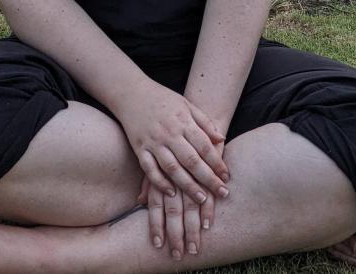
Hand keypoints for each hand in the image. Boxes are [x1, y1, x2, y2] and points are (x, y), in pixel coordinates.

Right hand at [115, 81, 229, 202]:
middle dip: (208, 179)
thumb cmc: (162, 98)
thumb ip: (204, 122)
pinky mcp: (139, 148)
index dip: (217, 163)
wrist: (130, 92)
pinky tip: (171, 193)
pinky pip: (149, 169)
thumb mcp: (186, 104)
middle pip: (192, 161)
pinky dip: (160, 182)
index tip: (226, 177)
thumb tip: (221, 139)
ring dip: (188, 186)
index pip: (204, 146)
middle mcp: (169, 133)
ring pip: (173, 169)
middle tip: (222, 193)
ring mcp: (153, 142)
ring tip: (202, 200)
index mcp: (183, 121)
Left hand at [137, 140, 224, 259]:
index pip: (156, 204)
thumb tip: (139, 200)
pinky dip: (212, 198)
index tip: (161, 246)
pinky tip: (216, 211)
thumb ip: (150, 175)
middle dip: (182, 230)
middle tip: (186, 252)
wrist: (190, 103)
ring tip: (205, 235)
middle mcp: (173, 165)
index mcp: (157, 166)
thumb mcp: (152, 149)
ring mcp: (192, 161)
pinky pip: (207, 192)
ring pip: (195, 196)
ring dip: (200, 217)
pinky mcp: (208, 155)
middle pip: (176, 206)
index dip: (157, 225)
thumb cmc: (166, 130)